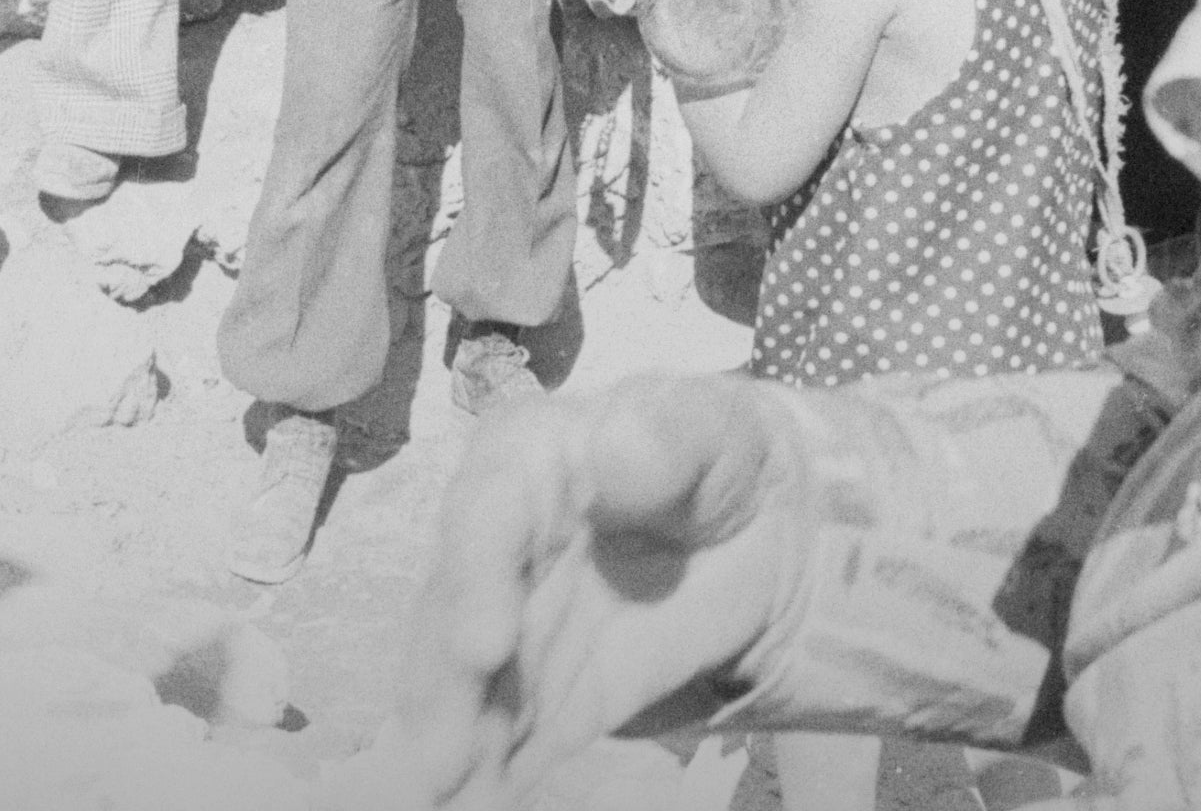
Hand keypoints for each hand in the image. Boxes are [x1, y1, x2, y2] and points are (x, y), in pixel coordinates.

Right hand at [399, 375, 812, 806]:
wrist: (762, 528)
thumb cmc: (718, 455)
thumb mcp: (712, 426)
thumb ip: (668, 432)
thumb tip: (616, 447)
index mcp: (522, 462)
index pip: (484, 518)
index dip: (475, 580)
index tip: (483, 647)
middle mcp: (494, 549)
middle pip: (453, 617)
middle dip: (444, 690)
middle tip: (438, 758)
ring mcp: (512, 628)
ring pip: (465, 688)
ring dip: (450, 742)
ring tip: (442, 795)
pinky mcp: (545, 695)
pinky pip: (512, 739)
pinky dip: (489, 777)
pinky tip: (475, 805)